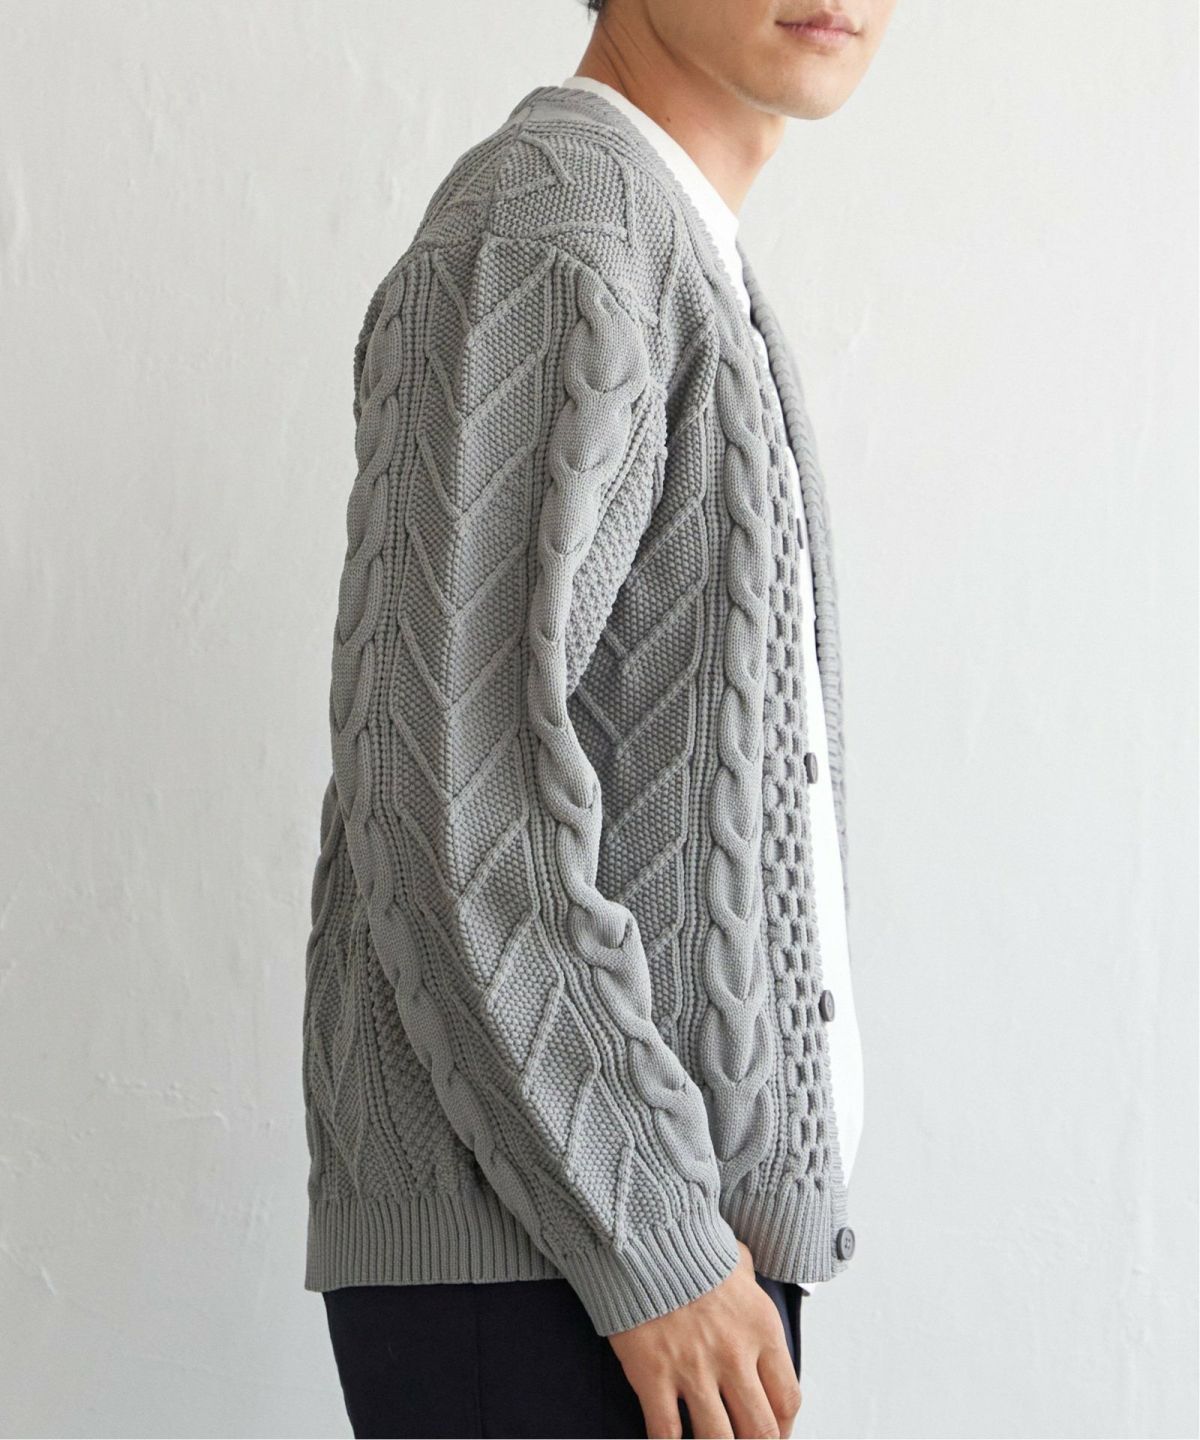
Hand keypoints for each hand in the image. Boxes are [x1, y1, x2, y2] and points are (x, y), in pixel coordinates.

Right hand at [607, 1240, 801, 1438]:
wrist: (643, 1237)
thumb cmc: (690, 1248)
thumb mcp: (737, 1261)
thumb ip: (751, 1283)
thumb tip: (751, 1282)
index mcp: (761, 1329)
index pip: (787, 1399)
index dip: (783, 1428)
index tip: (772, 1432)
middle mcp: (734, 1355)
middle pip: (759, 1431)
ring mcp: (693, 1368)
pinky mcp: (653, 1375)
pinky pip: (666, 1433)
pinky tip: (670, 1439)